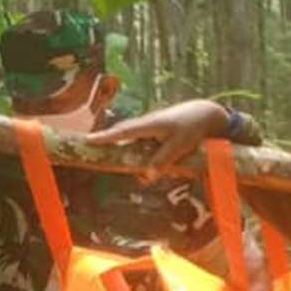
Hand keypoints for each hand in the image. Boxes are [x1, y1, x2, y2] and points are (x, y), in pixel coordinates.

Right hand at [86, 99, 228, 181]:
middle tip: (86, 145)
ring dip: (117, 142)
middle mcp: (145, 124)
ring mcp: (148, 127)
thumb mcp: (179, 147)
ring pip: (129, 137)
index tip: (88, 141)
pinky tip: (132, 158)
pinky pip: (137, 140)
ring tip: (102, 150)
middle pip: (121, 133)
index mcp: (150, 125)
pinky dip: (130, 146)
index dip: (106, 138)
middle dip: (104, 139)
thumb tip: (145, 176)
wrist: (204, 114)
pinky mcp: (153, 132)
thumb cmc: (192, 128)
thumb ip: (162, 161)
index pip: (124, 132)